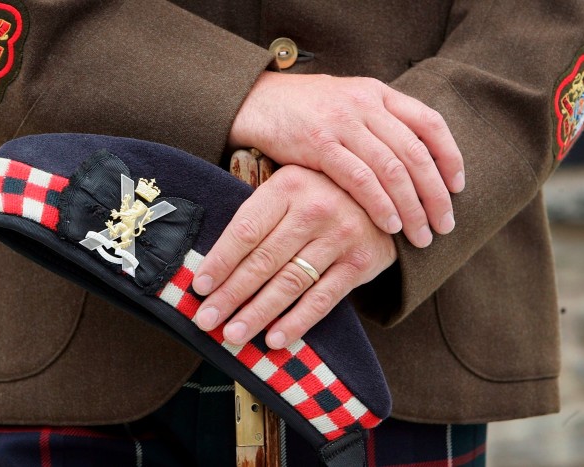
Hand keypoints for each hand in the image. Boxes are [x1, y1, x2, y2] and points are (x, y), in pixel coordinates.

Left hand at [192, 165, 396, 348]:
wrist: (383, 196)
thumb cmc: (318, 196)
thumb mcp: (289, 189)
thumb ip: (258, 217)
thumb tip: (212, 265)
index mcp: (287, 187)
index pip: (245, 230)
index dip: (220, 261)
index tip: (199, 287)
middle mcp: (314, 209)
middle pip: (264, 260)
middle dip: (231, 294)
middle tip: (206, 320)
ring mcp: (339, 236)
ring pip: (290, 283)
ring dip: (258, 313)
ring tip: (233, 335)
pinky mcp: (359, 263)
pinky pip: (322, 298)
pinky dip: (297, 322)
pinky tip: (275, 339)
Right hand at [228, 71, 464, 247]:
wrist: (258, 101)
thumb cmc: (305, 110)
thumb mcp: (348, 103)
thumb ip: (378, 123)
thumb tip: (412, 162)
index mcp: (379, 94)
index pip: (430, 123)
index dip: (450, 157)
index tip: (458, 188)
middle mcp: (366, 105)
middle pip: (416, 153)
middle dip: (435, 194)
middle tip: (445, 225)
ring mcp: (343, 123)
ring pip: (392, 169)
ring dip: (411, 207)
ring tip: (420, 235)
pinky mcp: (319, 144)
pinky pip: (359, 178)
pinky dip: (379, 204)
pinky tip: (389, 225)